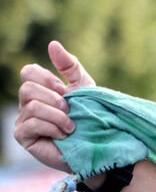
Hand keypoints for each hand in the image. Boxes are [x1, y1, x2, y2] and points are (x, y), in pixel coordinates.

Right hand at [13, 41, 96, 172]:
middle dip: (54, 100)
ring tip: (71, 127)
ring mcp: (22, 120)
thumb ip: (70, 66)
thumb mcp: (84, 88)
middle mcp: (27, 104)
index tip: (64, 90)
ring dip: (57, 117)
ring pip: (31, 107)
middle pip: (27, 89)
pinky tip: (62, 136)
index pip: (28, 72)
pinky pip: (31, 124)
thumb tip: (52, 44)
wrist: (97, 148)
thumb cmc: (90, 118)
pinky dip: (51, 128)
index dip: (46, 79)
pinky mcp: (23, 136)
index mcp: (39, 90)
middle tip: (70, 111)